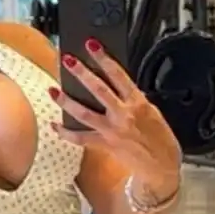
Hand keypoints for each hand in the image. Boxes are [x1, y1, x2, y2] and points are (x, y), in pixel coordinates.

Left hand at [51, 39, 181, 191]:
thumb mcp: (153, 113)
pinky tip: (55, 125)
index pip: (119, 75)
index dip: (104, 58)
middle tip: (67, 60)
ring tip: (53, 90)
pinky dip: (65, 132)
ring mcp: (111, 130)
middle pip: (98, 89)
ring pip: (83, 112)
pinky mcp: (104, 145)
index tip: (92, 46)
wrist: (161, 168)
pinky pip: (80, 138)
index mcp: (138, 103)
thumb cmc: (161, 140)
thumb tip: (119, 89)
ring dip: (66, 100)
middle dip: (81, 72)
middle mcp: (123, 115)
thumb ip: (135, 101)